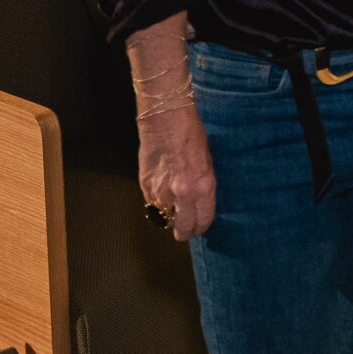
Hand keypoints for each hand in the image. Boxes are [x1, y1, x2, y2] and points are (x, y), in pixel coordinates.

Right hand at [136, 102, 216, 241]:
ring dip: (167, 215)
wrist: (166, 120)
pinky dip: (155, 203)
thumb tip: (197, 200)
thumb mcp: (207, 161)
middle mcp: (184, 194)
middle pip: (182, 226)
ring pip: (164, 216)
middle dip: (183, 232)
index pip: (203, 219)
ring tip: (171, 211)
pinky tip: (160, 197)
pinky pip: (151, 203)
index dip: (200, 228)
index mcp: (204, 186)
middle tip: (182, 233)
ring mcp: (162, 192)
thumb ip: (202, 184)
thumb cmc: (192, 135)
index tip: (199, 230)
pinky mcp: (145, 186)